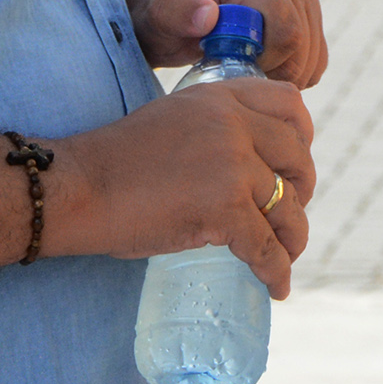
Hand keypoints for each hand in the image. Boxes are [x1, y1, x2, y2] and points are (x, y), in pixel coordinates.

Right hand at [51, 78, 314, 295]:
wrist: (78, 188)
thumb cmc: (117, 163)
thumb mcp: (176, 119)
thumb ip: (214, 127)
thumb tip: (247, 161)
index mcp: (220, 97)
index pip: (290, 104)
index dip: (304, 136)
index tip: (297, 163)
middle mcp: (233, 123)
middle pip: (298, 156)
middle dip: (303, 189)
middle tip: (290, 213)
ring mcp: (232, 164)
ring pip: (288, 205)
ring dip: (294, 236)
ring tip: (286, 254)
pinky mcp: (224, 207)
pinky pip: (266, 245)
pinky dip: (277, 270)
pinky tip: (277, 285)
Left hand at [123, 0, 329, 87]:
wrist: (174, 4)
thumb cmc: (162, 11)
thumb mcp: (158, 13)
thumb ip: (176, 11)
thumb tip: (208, 16)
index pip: (287, 29)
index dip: (266, 61)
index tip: (232, 69)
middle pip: (304, 46)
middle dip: (275, 72)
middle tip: (238, 77)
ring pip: (314, 55)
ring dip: (285, 76)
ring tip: (246, 73)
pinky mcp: (307, 14)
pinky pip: (317, 58)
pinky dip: (295, 74)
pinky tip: (262, 72)